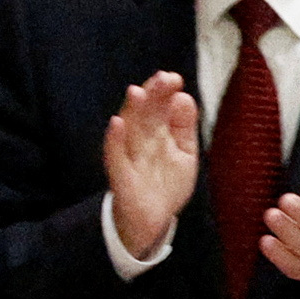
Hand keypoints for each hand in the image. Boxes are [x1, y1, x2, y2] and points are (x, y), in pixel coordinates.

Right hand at [99, 71, 198, 265]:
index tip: (174, 78)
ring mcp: (130, 157)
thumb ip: (184, 127)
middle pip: (144, 114)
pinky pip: (115, 156)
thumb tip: (184, 97)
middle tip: (163, 77)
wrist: (153, 221)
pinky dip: (115, 140)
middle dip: (152, 96)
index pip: (158, 108)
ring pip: (128, 131)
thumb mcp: (184, 153)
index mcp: (156, 134)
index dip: (164, 92)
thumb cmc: (166, 183)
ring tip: (137, 91)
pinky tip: (117, 123)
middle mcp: (140, 142)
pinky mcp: (121, 176)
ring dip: (132, 111)